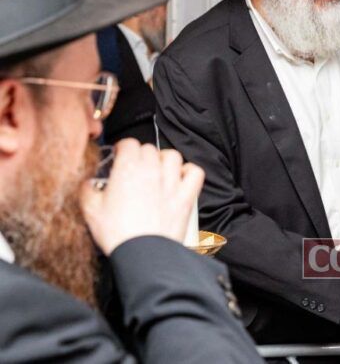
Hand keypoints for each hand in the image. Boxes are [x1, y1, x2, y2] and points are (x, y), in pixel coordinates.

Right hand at [80, 139, 203, 254]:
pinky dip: (188, 172)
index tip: (119, 156)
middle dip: (141, 155)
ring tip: (157, 171)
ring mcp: (172, 182)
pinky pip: (195, 172)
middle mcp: (152, 170)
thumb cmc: (117, 233)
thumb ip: (86, 190)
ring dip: (164, 160)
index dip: (123, 148)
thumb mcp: (91, 210)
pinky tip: (180, 179)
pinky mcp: (187, 196)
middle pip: (149, 149)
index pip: (129, 143)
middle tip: (134, 168)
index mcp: (127, 169)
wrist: (143, 253)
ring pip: (173, 156)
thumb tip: (87, 183)